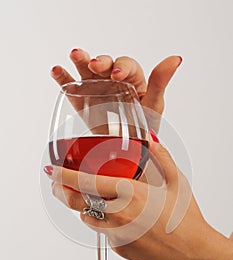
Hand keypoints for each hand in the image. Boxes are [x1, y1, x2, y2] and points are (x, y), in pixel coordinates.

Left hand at [44, 137, 206, 259]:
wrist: (195, 256)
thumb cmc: (188, 220)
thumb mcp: (177, 182)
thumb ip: (161, 157)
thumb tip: (151, 140)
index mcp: (130, 193)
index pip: (86, 182)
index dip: (64, 175)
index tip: (51, 170)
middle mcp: (119, 214)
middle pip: (77, 203)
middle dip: (62, 192)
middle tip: (58, 186)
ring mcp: (117, 235)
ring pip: (89, 219)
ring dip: (87, 209)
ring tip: (100, 202)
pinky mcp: (119, 249)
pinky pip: (104, 233)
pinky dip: (107, 224)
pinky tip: (126, 222)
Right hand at [51, 48, 181, 130]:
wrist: (127, 153)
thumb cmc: (144, 128)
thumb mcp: (153, 106)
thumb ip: (160, 82)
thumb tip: (176, 59)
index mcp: (132, 80)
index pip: (126, 66)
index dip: (122, 67)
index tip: (117, 76)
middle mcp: (113, 80)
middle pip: (105, 64)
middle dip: (100, 61)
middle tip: (96, 65)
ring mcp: (96, 89)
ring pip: (87, 70)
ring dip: (81, 60)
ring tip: (75, 56)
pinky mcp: (82, 100)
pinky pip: (72, 87)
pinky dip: (63, 77)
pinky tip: (57, 71)